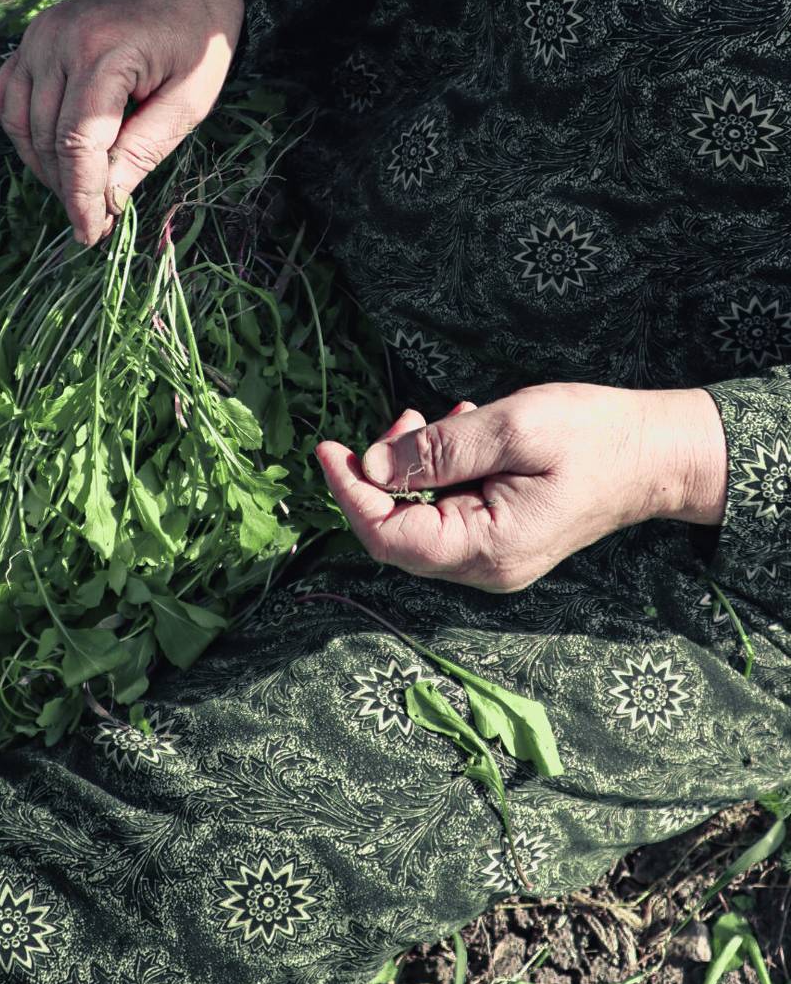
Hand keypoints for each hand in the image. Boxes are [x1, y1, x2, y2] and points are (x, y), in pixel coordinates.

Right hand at [0, 0, 244, 246]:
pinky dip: (25, 131)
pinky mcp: (32, 37)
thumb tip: (107, 200)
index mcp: (104, 52)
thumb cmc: (198, 42)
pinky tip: (55, 152)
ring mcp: (39, 35)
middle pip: (47, 138)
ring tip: (82, 189)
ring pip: (21, 122)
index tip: (91, 235)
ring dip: (45, 166)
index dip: (81, 196)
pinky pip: (8, 96)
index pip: (77, 143)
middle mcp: (59, 39)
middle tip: (99, 220)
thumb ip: (144, 150)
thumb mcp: (189, 102)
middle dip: (69, 188)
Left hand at [316, 382, 701, 592]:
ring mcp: (494, 558)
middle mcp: (486, 567)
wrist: (657, 455)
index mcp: (488, 549)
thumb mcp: (514, 427)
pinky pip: (446, 514)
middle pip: (397, 534)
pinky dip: (437, 474)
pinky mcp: (501, 539)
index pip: (388, 536)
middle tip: (403, 417)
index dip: (349, 493)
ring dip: (410, 470)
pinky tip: (458, 432)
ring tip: (432, 417)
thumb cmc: (595, 435)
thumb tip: (373, 468)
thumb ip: (440, 451)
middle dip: (380, 476)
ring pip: (419, 521)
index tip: (327, 448)